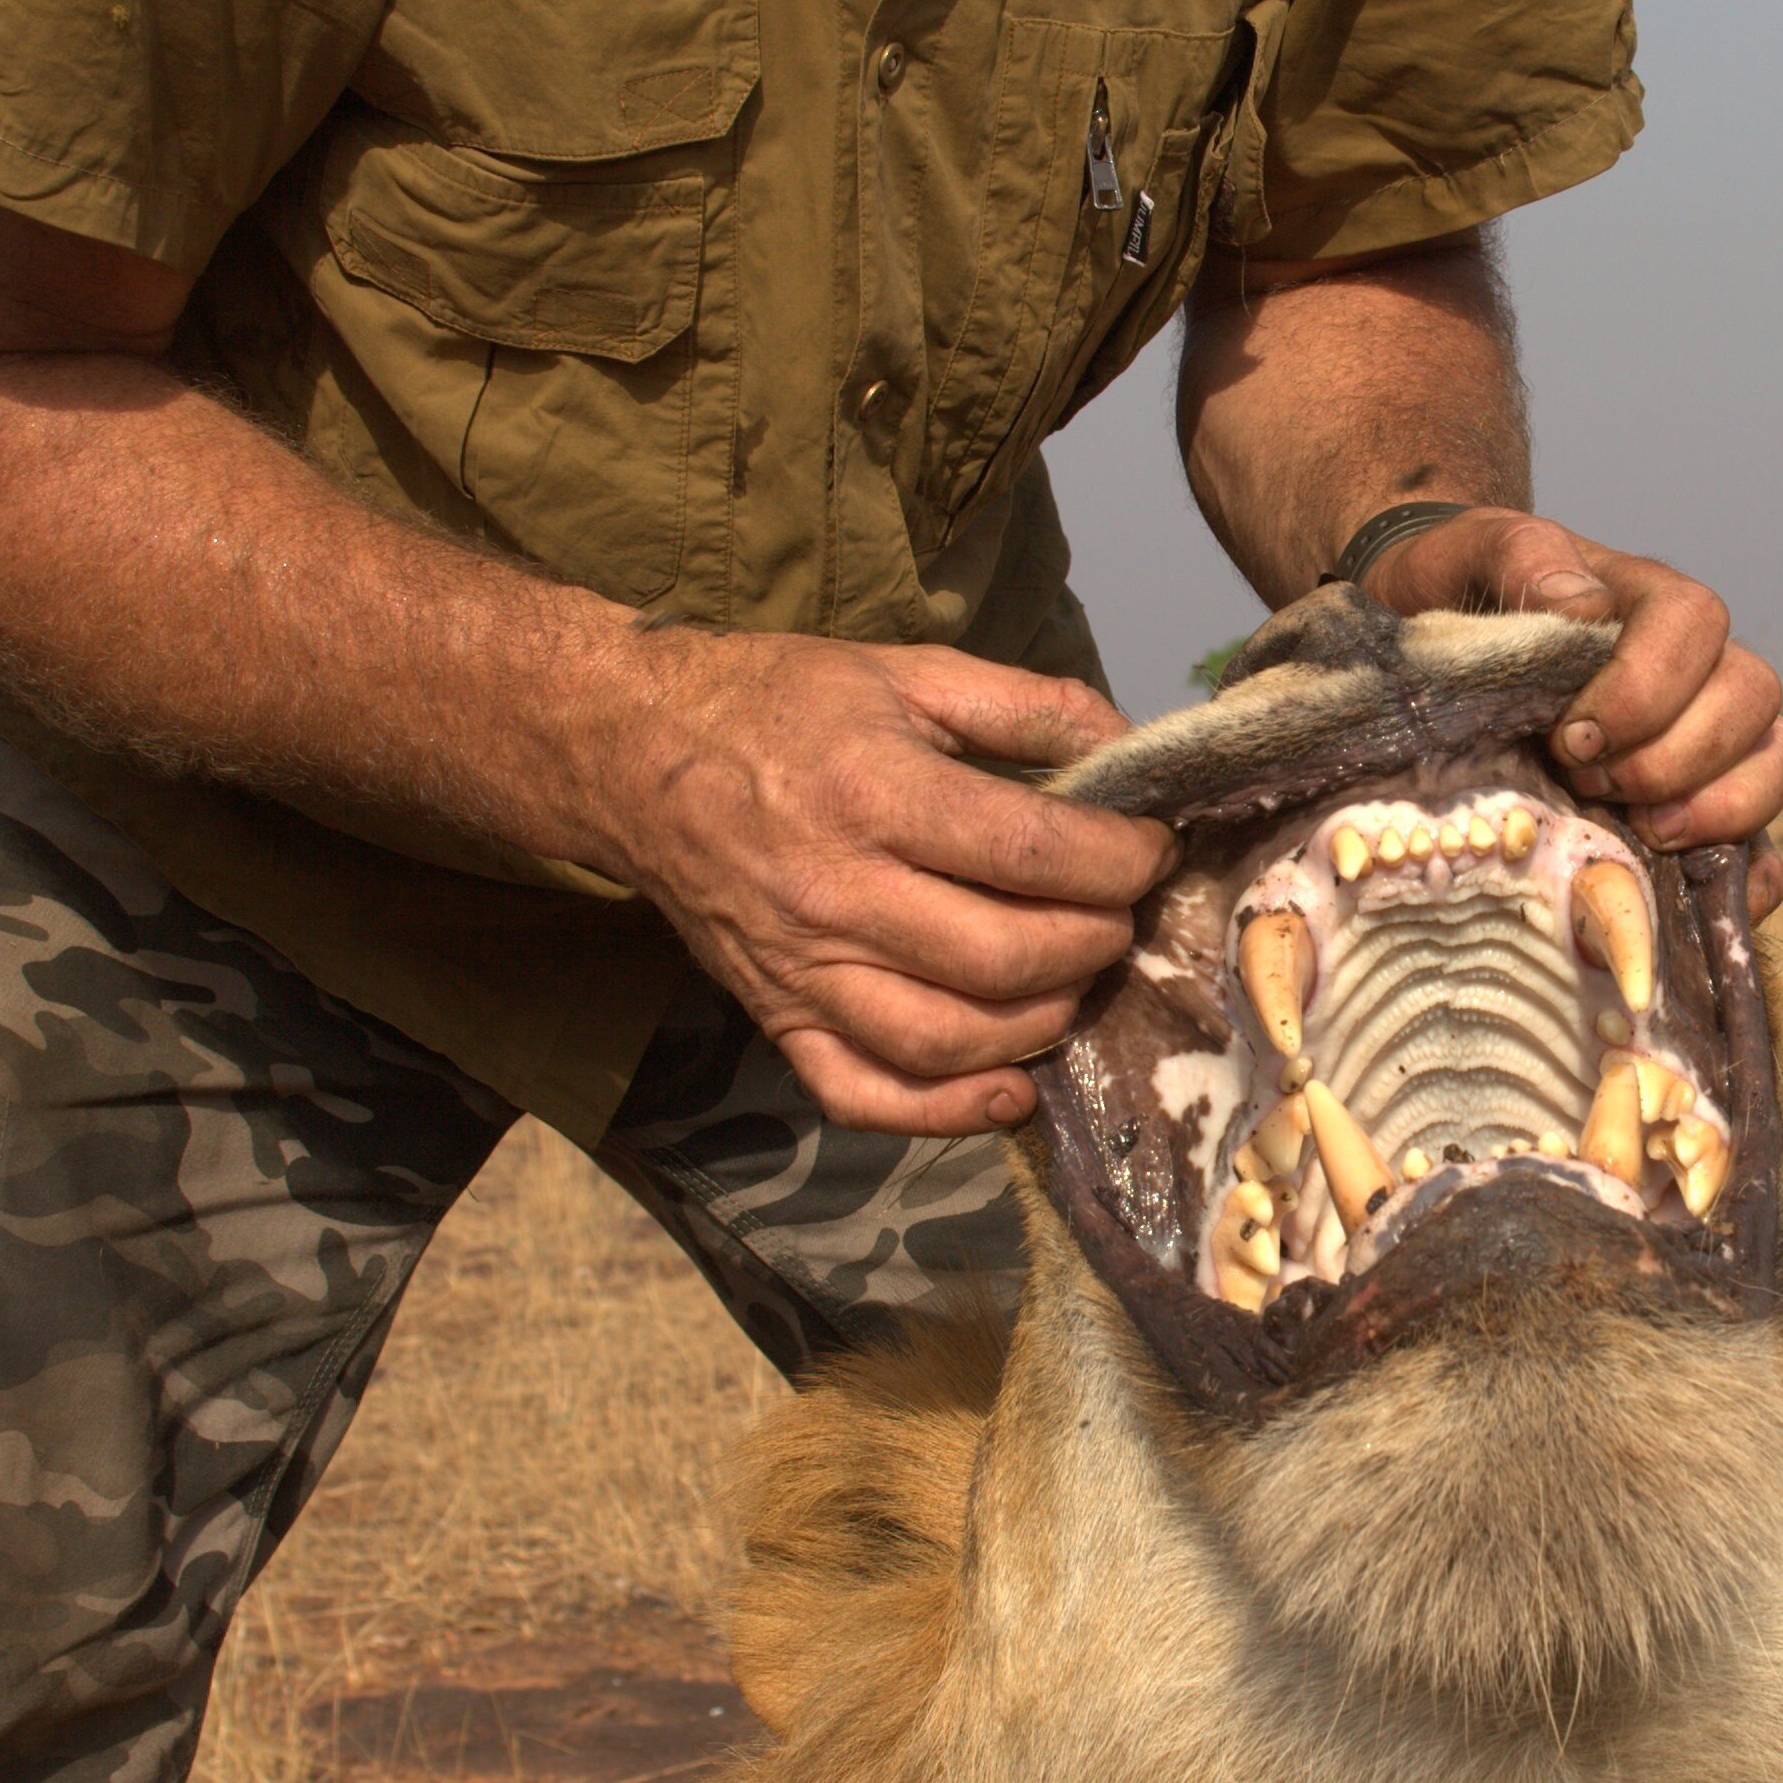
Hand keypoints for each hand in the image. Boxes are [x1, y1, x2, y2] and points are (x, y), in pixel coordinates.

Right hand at [577, 630, 1166, 1132]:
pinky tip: (1010, 1087)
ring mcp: (804, 970)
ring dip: (1042, 1023)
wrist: (633, 754)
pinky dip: (946, 1112)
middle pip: (1006, 957)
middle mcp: (838, 894)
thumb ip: (1027, 706)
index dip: (1118, 859)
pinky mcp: (778, 1019)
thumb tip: (1131, 752)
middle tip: (1117, 912)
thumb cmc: (779, 706)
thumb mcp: (907, 671)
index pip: (1031, 852)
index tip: (1148, 848)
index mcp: (874, 793)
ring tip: (1074, 979)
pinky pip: (866, 1095)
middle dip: (1095, 940)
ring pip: (949, 1038)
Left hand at [1347, 513, 1782, 900]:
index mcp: (1646, 598)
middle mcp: (1695, 665)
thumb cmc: (1455, 592)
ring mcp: (1707, 735)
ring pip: (1774, 758)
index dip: (1647, 688)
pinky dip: (1749, 874)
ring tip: (1642, 832)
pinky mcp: (1699, 803)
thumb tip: (1589, 606)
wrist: (1430, 645)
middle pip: (1751, 696)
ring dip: (1720, 806)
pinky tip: (1693, 895)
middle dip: (1676, 756)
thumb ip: (1522, 558)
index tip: (1572, 736)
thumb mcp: (1467, 553)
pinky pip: (1763, 839)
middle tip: (1591, 784)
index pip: (1694, 623)